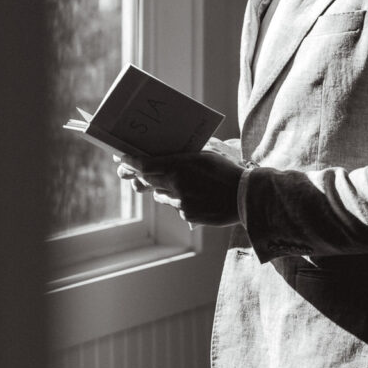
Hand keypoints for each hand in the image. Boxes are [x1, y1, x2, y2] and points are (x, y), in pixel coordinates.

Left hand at [114, 150, 242, 226]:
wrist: (245, 196)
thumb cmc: (228, 171)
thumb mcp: (207, 154)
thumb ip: (185, 155)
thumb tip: (169, 153)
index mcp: (180, 165)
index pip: (145, 164)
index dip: (130, 162)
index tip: (121, 159)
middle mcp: (176, 184)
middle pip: (149, 180)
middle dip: (142, 175)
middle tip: (136, 171)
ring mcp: (180, 202)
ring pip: (161, 194)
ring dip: (165, 189)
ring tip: (183, 183)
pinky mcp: (187, 214)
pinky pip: (177, 206)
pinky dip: (182, 201)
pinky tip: (198, 196)